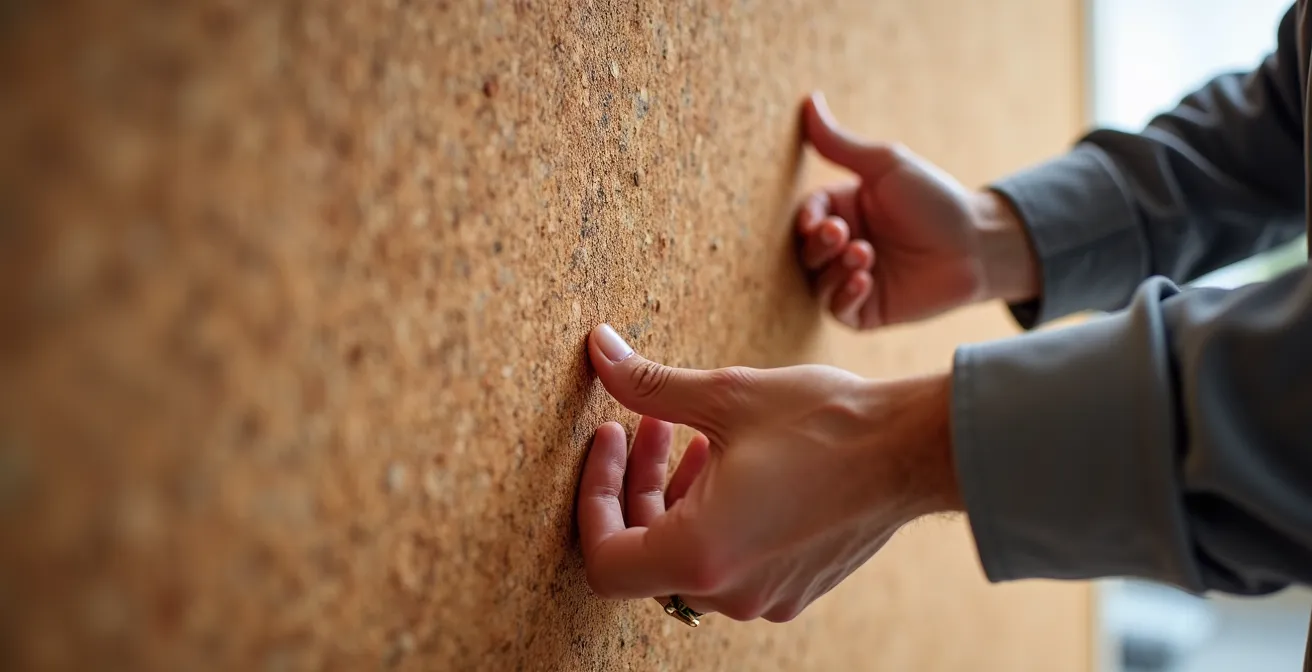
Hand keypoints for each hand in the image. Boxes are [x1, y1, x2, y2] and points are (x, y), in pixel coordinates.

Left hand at [575, 324, 962, 621]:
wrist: (916, 450)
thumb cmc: (827, 425)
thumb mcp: (726, 395)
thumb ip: (648, 384)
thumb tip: (599, 348)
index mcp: (700, 555)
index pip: (604, 557)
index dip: (593, 497)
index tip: (609, 443)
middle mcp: (728, 592)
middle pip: (644, 553)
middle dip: (637, 486)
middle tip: (648, 425)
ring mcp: (764, 596)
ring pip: (686, 556)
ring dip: (675, 498)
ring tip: (694, 438)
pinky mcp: (793, 587)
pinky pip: (728, 562)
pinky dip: (712, 517)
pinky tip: (733, 464)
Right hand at [795, 91, 1039, 328]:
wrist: (978, 244)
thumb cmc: (935, 199)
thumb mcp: (885, 166)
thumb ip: (840, 143)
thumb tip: (809, 101)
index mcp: (847, 209)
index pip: (807, 215)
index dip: (807, 218)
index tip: (819, 218)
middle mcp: (846, 245)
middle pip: (805, 251)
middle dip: (817, 244)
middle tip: (841, 234)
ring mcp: (854, 279)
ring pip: (816, 282)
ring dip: (832, 268)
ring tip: (864, 254)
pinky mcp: (868, 310)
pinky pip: (838, 310)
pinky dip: (844, 295)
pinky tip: (865, 279)